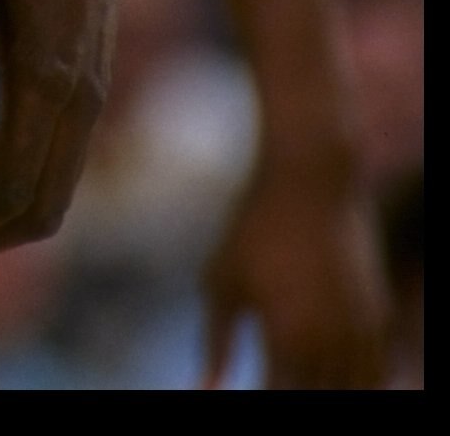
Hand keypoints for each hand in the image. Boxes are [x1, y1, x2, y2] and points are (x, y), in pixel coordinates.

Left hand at [202, 149, 389, 389]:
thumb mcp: (221, 281)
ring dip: (331, 391)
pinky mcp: (378, 317)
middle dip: (297, 396)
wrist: (311, 179)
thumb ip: (214, 344)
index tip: (252, 389)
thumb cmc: (254, 227)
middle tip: (276, 377)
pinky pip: (379, 375)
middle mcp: (330, 346)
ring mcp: (360, 334)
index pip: (277, 402)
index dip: (260, 400)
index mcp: (286, 342)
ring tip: (303, 377)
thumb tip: (202, 390)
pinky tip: (336, 375)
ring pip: (355, 393)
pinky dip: (362, 383)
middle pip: (319, 401)